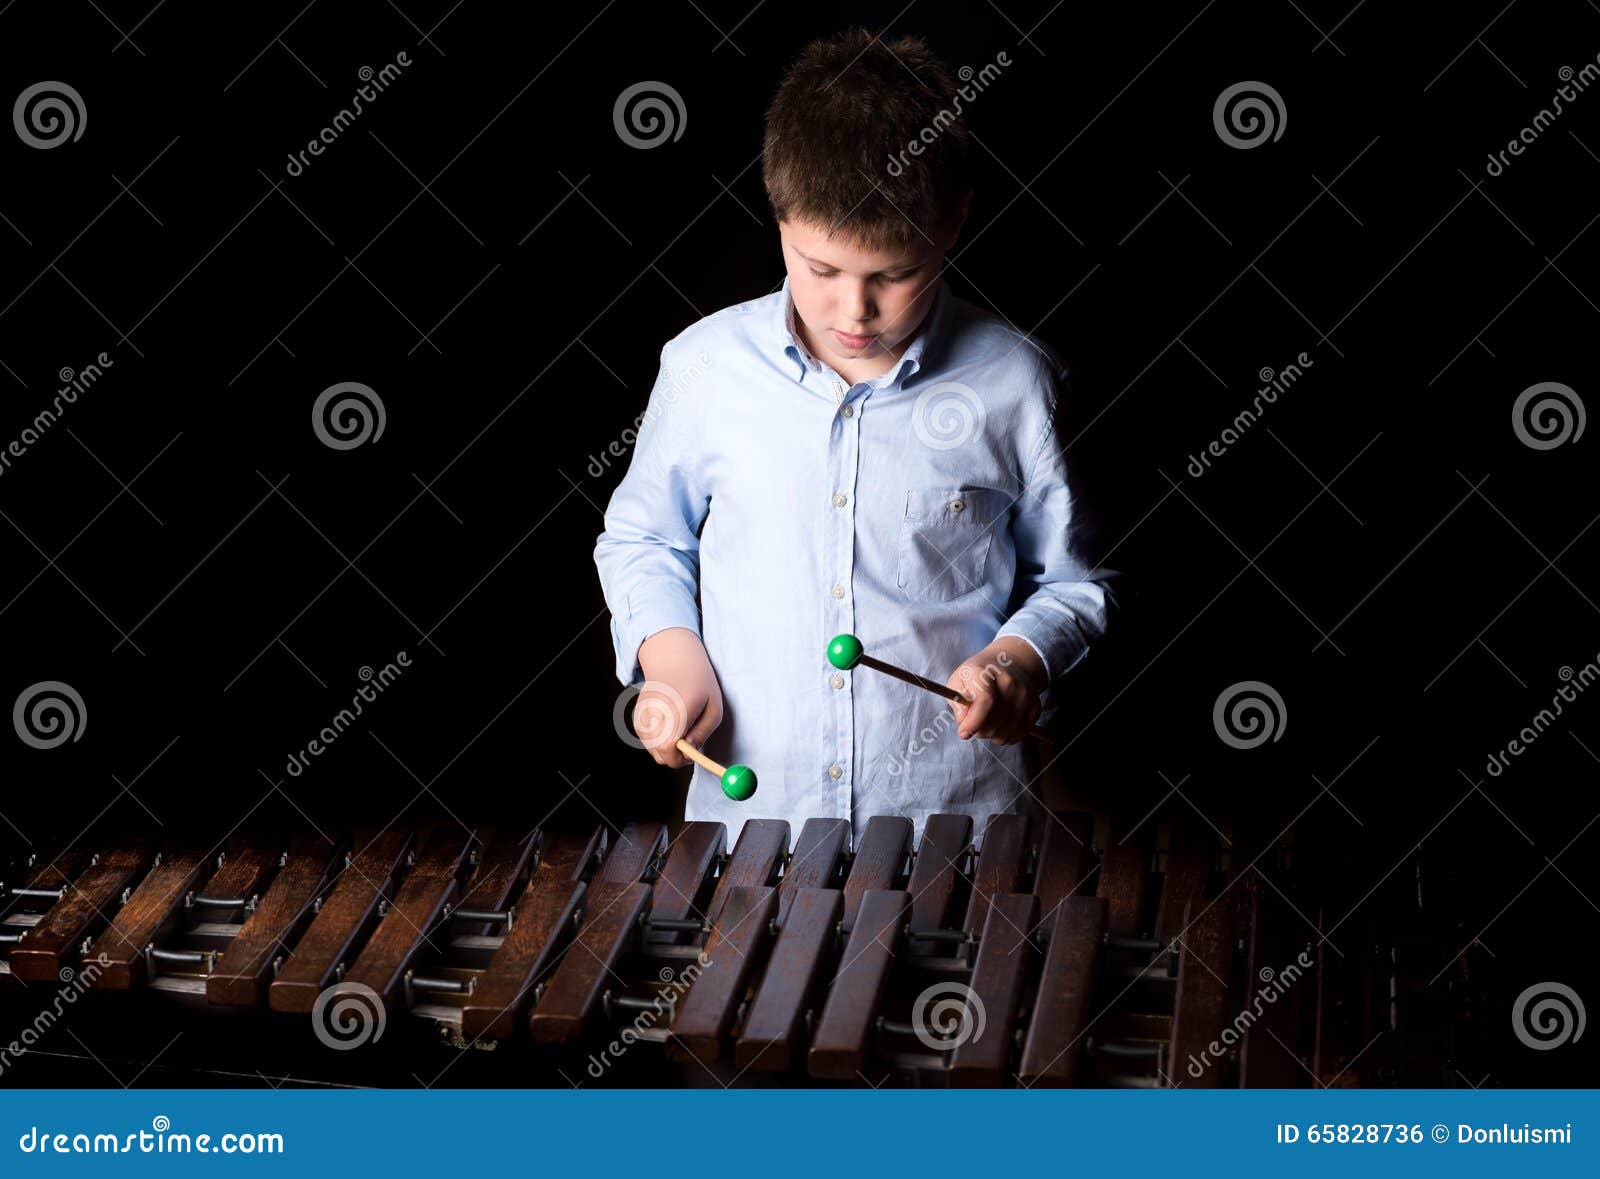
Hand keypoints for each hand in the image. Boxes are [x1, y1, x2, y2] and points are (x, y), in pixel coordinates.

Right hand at [635, 627, 722, 767]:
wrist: (672, 660)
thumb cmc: (698, 683)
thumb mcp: (714, 707)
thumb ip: (702, 733)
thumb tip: (688, 752)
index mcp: (677, 709)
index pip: (669, 748)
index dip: (681, 758)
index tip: (693, 751)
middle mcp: (655, 713)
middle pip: (660, 755)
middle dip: (677, 756)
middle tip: (690, 741)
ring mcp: (643, 716)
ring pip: (654, 752)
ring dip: (668, 748)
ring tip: (680, 728)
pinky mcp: (637, 718)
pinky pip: (648, 743)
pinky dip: (659, 740)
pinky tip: (669, 723)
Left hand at [946, 637, 1045, 744]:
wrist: (1010, 664)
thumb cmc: (979, 675)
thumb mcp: (958, 681)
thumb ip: (957, 702)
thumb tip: (963, 721)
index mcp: (986, 672)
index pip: (985, 701)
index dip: (973, 722)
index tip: (963, 732)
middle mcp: (1009, 682)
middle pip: (994, 721)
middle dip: (979, 731)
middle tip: (974, 724)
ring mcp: (1025, 695)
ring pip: (1006, 732)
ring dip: (993, 735)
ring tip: (987, 722)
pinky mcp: (1035, 706)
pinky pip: (1019, 734)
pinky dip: (1007, 735)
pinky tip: (1001, 725)